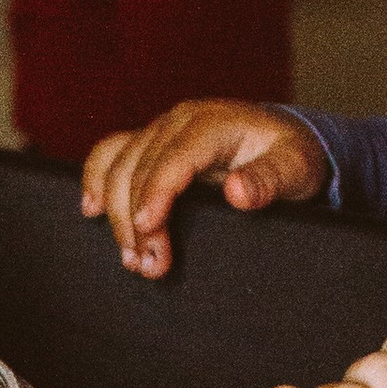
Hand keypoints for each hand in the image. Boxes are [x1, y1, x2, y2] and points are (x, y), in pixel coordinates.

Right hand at [80, 102, 328, 278]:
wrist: (282, 144)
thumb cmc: (289, 157)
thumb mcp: (295, 168)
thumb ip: (269, 179)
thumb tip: (237, 192)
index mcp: (211, 124)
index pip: (172, 159)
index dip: (155, 194)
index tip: (148, 230)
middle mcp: (178, 122)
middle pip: (137, 167)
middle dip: (135, 220)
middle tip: (148, 265)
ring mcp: (159, 131)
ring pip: (117, 165)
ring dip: (116, 213)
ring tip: (131, 256)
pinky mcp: (148, 144)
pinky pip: (109, 153)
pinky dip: (95, 180)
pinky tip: (91, 209)